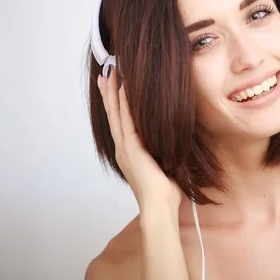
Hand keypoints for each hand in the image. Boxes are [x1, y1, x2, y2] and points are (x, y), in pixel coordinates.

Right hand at [98, 65, 181, 211]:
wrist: (159, 207)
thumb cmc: (164, 193)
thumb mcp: (162, 167)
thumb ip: (162, 154)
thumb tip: (173, 146)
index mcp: (129, 153)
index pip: (120, 123)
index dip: (115, 104)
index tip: (112, 87)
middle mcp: (123, 148)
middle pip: (113, 114)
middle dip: (109, 93)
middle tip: (106, 73)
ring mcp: (125, 147)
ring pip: (116, 113)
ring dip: (113, 92)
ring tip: (110, 73)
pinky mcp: (132, 148)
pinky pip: (127, 120)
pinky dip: (124, 103)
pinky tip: (123, 88)